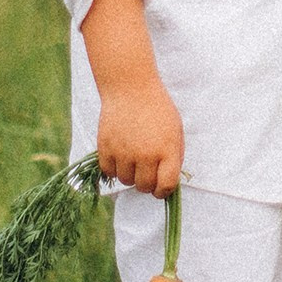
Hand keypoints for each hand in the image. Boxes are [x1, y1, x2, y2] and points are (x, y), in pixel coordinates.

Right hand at [95, 76, 184, 196]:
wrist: (132, 90)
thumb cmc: (158, 111)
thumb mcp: (175, 132)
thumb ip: (173, 157)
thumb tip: (167, 181)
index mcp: (167, 150)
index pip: (166, 185)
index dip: (164, 191)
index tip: (161, 188)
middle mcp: (145, 155)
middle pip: (144, 186)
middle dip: (147, 184)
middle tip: (147, 173)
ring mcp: (124, 153)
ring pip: (126, 181)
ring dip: (130, 175)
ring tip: (134, 160)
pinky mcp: (106, 148)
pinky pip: (109, 172)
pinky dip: (114, 169)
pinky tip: (120, 157)